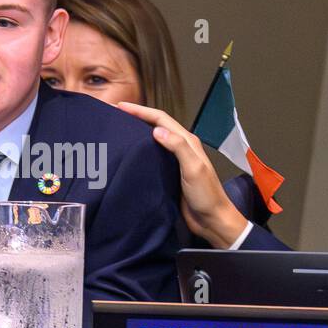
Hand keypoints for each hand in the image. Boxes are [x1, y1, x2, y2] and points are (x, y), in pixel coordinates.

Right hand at [116, 101, 248, 248]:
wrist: (212, 220)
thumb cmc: (207, 196)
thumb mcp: (194, 169)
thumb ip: (178, 147)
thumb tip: (157, 131)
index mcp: (188, 142)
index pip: (161, 119)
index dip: (141, 111)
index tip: (121, 107)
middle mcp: (181, 147)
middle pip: (156, 126)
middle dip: (137, 117)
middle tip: (115, 115)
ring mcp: (175, 161)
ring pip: (153, 140)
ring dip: (137, 133)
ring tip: (119, 131)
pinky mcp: (169, 173)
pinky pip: (152, 156)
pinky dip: (140, 150)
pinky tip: (129, 154)